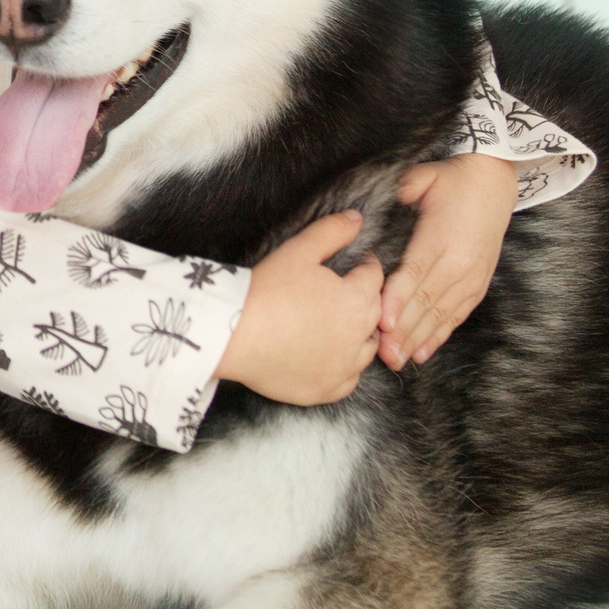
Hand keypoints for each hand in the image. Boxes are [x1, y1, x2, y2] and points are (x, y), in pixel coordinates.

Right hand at [214, 211, 381, 404]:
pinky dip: (345, 368)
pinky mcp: (326, 390)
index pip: (375, 277)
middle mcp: (359, 338)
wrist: (232, 334)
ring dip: (360, 335)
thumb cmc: (266, 290)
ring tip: (338, 324)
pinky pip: (349, 380)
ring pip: (367, 349)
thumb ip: (332, 232)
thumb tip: (358, 219)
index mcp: (357, 300)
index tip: (354, 264)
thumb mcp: (299, 251)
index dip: (365, 265)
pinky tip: (329, 356)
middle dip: (365, 299)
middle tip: (344, 291)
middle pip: (375, 313)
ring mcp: (344, 368)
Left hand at [379, 154, 516, 368]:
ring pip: (441, 314)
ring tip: (398, 360)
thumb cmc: (454, 179)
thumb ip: (400, 191)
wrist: (496, 182)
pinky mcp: (478, 283)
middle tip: (382, 355)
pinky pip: (457, 314)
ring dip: (419, 339)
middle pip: (426, 301)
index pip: (415, 273)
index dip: (398, 299)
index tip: (382, 322)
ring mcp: (471, 276)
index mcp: (442, 237)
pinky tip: (422, 352)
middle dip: (404, 330)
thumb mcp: (424, 176)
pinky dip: (440, 335)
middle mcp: (460, 262)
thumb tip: (372, 205)